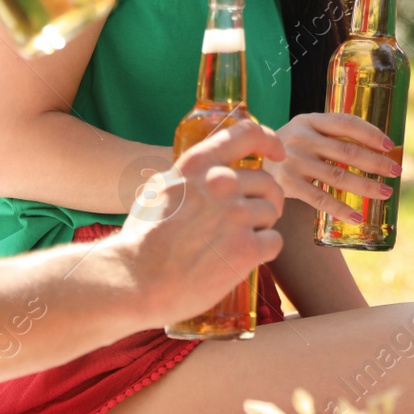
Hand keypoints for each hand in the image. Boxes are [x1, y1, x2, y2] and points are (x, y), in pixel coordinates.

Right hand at [113, 121, 286, 325]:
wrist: (136, 280)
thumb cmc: (141, 239)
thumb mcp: (159, 189)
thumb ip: (189, 177)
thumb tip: (206, 173)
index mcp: (199, 164)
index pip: (247, 134)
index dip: (270, 141)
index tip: (277, 153)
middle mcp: (221, 183)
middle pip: (268, 183)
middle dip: (265, 200)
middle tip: (252, 219)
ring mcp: (236, 215)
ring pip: (272, 213)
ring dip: (261, 227)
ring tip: (235, 242)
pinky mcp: (246, 248)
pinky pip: (274, 242)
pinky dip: (263, 251)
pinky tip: (243, 258)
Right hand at [273, 112, 401, 222]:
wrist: (251, 165)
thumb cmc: (290, 149)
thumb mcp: (305, 132)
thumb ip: (331, 137)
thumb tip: (378, 151)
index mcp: (309, 120)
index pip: (346, 123)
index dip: (370, 133)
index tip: (390, 145)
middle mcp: (300, 137)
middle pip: (347, 150)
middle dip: (375, 162)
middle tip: (396, 171)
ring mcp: (293, 161)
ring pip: (338, 175)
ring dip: (366, 186)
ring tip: (385, 193)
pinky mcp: (286, 184)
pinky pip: (319, 198)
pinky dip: (340, 209)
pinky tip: (357, 216)